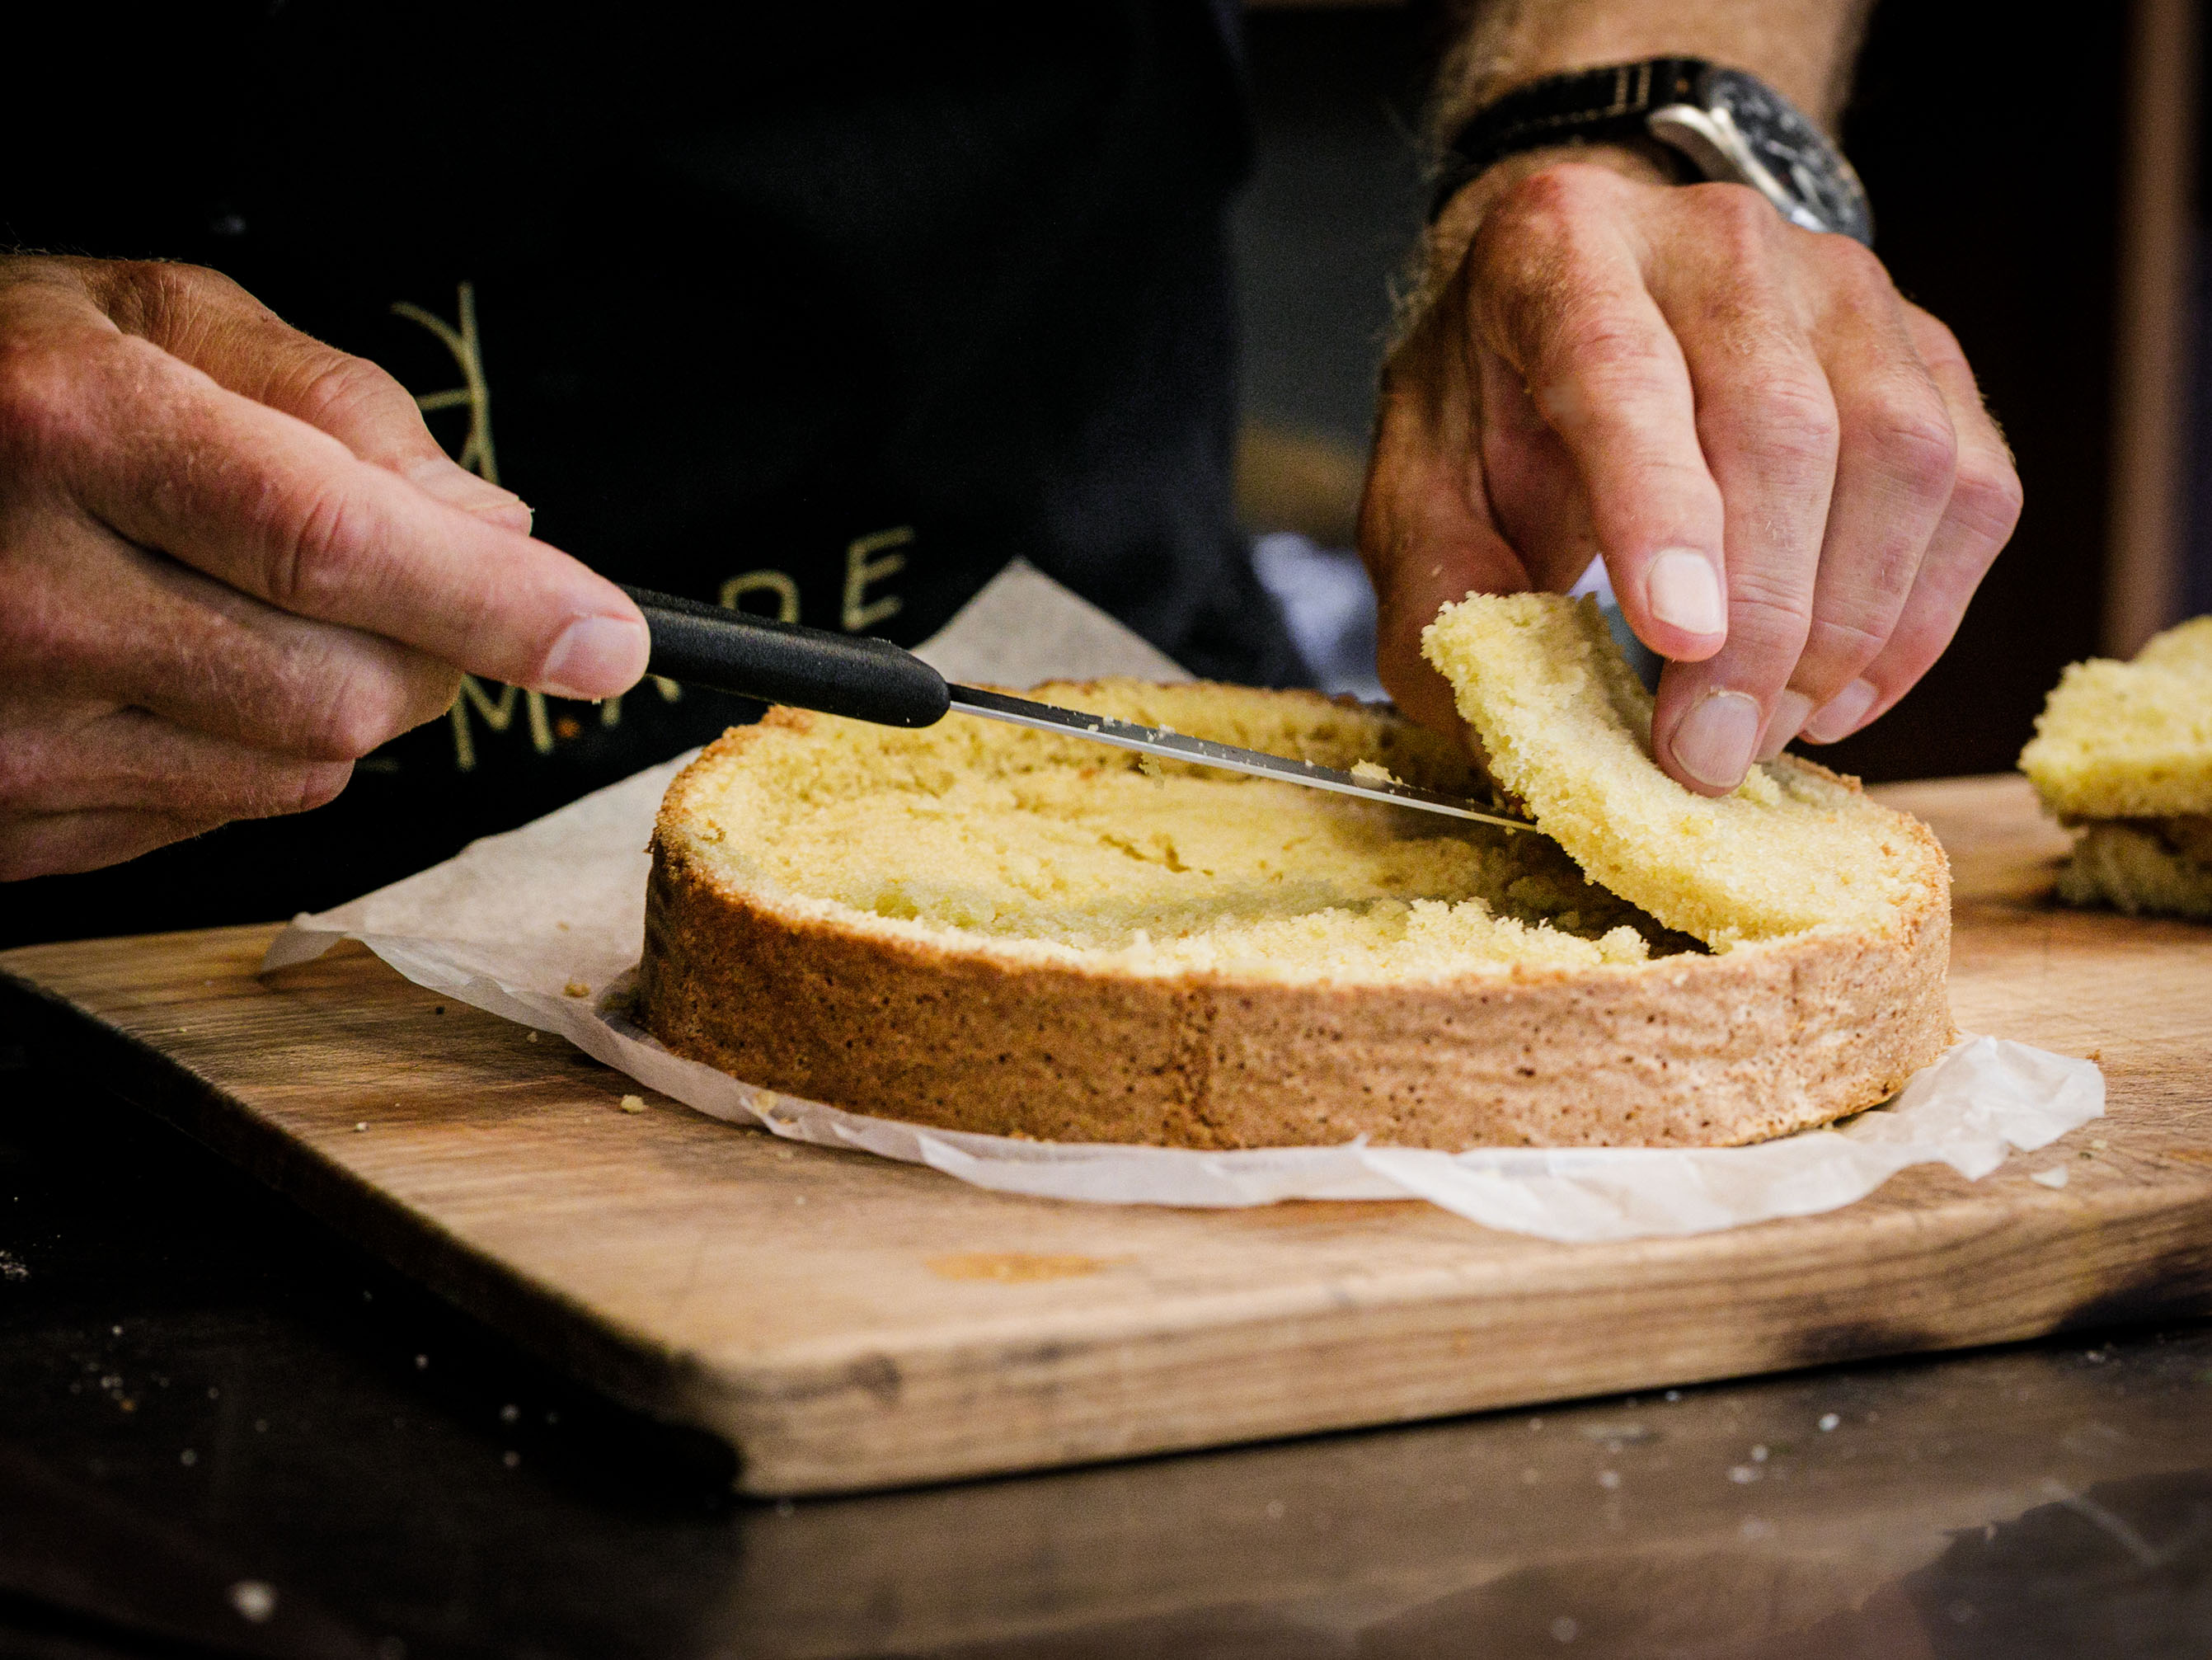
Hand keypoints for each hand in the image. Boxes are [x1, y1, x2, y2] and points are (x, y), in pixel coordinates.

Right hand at [0, 257, 648, 878]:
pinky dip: (246, 747)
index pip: (338, 545)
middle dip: (433, 646)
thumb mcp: (143, 312)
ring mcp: (6, 733)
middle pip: (350, 688)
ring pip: (304, 767)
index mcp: (69, 429)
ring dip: (340, 696)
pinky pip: (219, 816)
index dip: (499, 604)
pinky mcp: (10, 826)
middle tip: (402, 580)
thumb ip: (336, 403)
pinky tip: (174, 667)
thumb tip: (495, 525)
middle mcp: (24, 596)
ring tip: (246, 603)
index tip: (607, 641)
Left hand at [1360, 155, 2022, 794]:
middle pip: (1781, 427)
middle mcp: (1721, 243)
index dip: (1660, 509)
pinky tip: (1840, 692)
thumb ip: (1439, 594)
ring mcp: (1846, 286)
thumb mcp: (1422, 485)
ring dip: (1847, 628)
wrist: (1593, 284)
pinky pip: (1971, 490)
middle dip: (1760, 620)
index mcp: (1566, 253)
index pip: (1622, 370)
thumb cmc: (1502, 399)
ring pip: (1899, 458)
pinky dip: (1918, 616)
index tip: (1678, 639)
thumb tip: (1499, 724)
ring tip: (1768, 730)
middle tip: (1709, 752)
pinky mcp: (1930, 348)